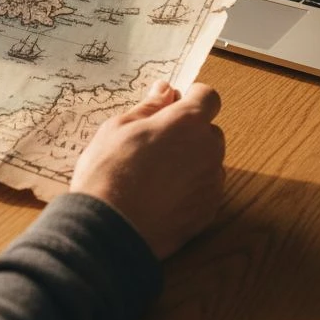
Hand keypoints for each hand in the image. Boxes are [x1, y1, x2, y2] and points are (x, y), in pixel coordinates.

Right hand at [70, 80, 224, 259]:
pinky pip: (206, 190)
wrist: (110, 229)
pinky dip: (191, 188)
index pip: (208, 97)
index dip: (192, 98)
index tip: (175, 104)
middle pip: (210, 131)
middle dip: (190, 132)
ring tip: (157, 173)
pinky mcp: (207, 211)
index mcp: (187, 122)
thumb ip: (149, 107)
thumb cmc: (108, 173)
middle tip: (157, 143)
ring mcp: (210, 183)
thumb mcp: (118, 128)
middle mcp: (207, 150)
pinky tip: (163, 195)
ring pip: (209, 162)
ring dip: (192, 161)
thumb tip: (165, 90)